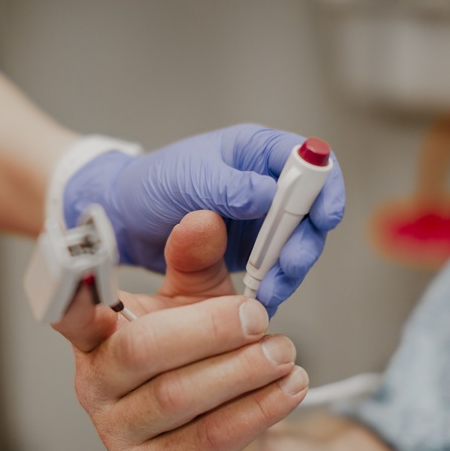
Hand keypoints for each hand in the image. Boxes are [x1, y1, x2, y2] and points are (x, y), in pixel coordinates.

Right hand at [54, 211, 308, 450]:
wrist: (223, 445)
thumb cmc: (200, 364)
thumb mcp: (197, 304)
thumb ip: (196, 261)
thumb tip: (204, 217)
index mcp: (96, 337)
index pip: (68, 311)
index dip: (72, 288)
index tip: (87, 257)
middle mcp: (96, 385)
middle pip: (142, 351)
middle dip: (208, 330)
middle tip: (257, 316)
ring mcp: (120, 435)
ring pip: (178, 396)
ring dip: (242, 370)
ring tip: (283, 352)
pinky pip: (209, 439)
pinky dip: (257, 410)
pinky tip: (288, 388)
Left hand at [62, 124, 344, 314]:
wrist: (124, 219)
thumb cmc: (152, 184)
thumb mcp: (189, 179)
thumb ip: (230, 186)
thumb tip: (270, 195)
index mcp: (254, 151)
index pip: (309, 161)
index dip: (325, 187)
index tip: (324, 217)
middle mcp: (264, 182)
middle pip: (310, 209)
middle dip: (305, 241)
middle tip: (288, 267)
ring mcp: (260, 218)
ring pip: (296, 243)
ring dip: (289, 269)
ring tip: (270, 291)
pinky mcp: (251, 249)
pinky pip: (274, 266)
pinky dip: (272, 282)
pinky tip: (261, 299)